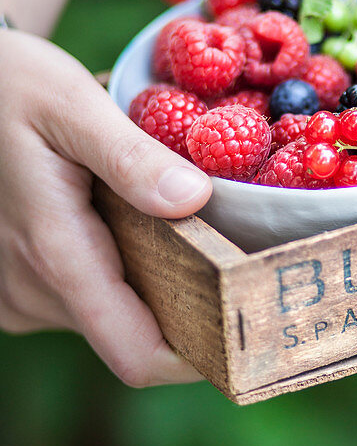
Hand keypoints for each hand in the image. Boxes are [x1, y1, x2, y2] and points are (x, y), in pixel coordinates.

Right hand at [0, 30, 211, 384]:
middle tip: (228, 254)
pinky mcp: (13, 286)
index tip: (246, 328)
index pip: (137, 354)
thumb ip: (132, 158)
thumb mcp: (72, 105)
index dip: (197, 359)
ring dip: (146, 280)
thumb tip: (196, 199)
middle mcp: (30, 291)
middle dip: (183, 303)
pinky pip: (79, 298)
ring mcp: (16, 294)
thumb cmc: (13, 86)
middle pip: (130, 335)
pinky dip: (113, 270)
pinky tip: (120, 220)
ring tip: (165, 220)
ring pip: (106, 317)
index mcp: (55, 253)